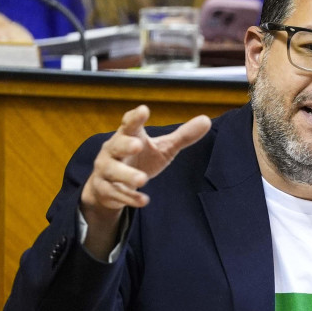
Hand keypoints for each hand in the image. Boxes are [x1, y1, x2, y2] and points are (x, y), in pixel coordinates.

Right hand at [79, 105, 211, 256]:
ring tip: (142, 179)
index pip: (129, 124)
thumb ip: (182, 136)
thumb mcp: (162, 148)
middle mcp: (113, 151)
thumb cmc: (140, 159)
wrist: (108, 187)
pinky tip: (144, 200)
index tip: (144, 110)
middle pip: (116, 145)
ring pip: (112, 171)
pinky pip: (116, 193)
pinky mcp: (105, 190)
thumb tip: (206, 120)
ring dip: (127, 175)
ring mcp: (106, 171)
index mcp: (128, 136)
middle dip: (125, 145)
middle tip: (138, 145)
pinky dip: (129, 197)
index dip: (135, 117)